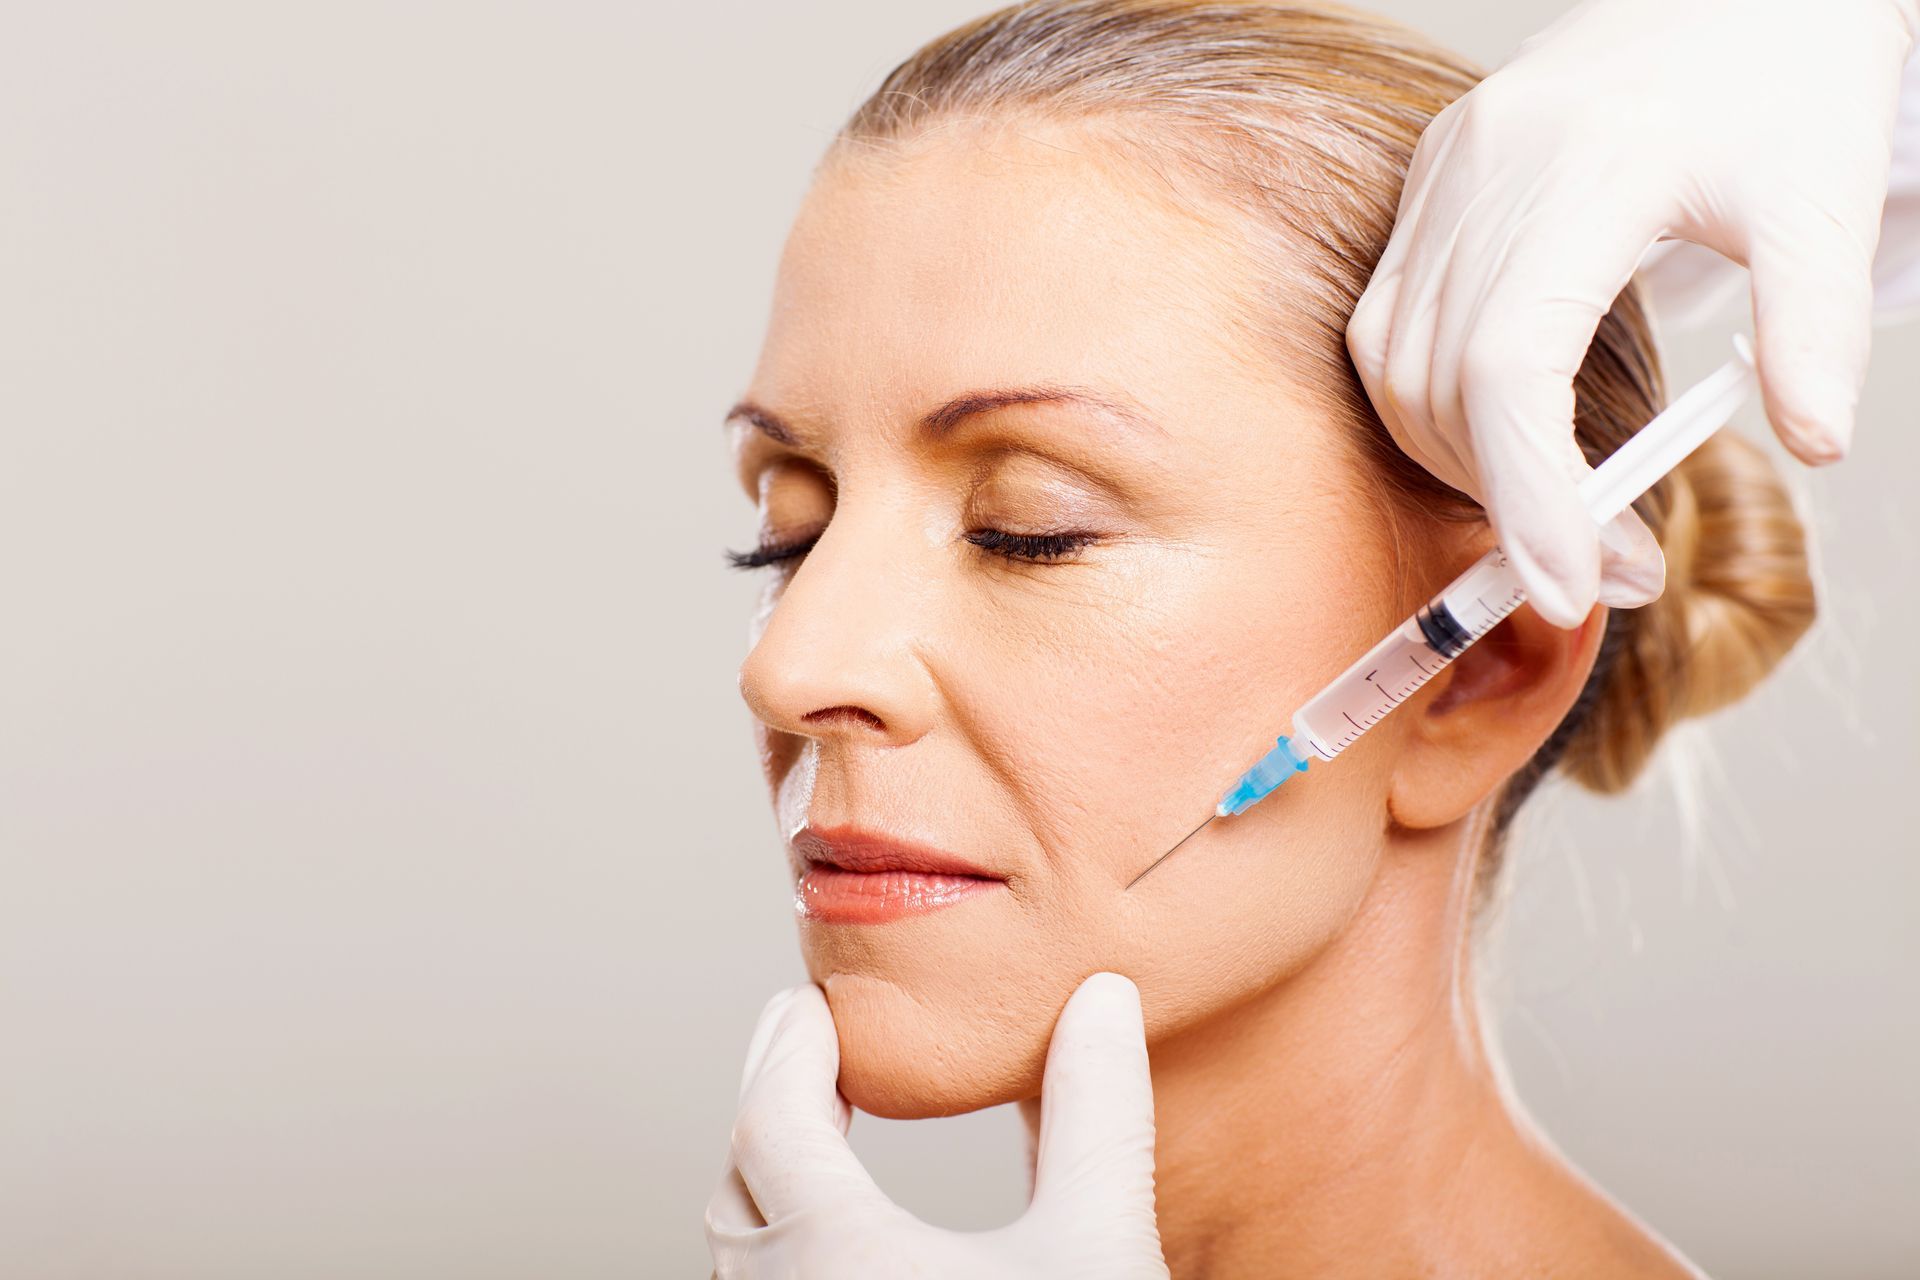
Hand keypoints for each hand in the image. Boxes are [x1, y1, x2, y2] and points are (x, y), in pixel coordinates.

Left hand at [705, 973, 1167, 1278]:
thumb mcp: (1098, 1241)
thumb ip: (1097, 1114)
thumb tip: (1104, 996)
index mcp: (835, 1254)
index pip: (769, 1121)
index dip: (790, 1050)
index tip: (816, 1005)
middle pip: (738, 1189)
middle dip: (772, 1107)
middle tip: (811, 1051)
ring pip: (744, 1258)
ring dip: (771, 1187)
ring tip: (822, 1139)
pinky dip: (785, 1250)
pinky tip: (848, 1247)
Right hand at [1346, 0, 1917, 625]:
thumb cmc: (1784, 69)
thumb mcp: (1828, 195)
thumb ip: (1817, 328)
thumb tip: (1814, 445)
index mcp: (1588, 165)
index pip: (1509, 364)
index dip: (1527, 492)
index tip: (1573, 584)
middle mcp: (1488, 168)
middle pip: (1439, 383)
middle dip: (1506, 503)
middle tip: (1601, 571)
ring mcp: (1445, 174)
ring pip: (1394, 367)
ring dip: (1460, 464)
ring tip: (1556, 515)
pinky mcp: (1433, 182)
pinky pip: (1389, 326)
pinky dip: (1432, 407)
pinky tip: (1502, 439)